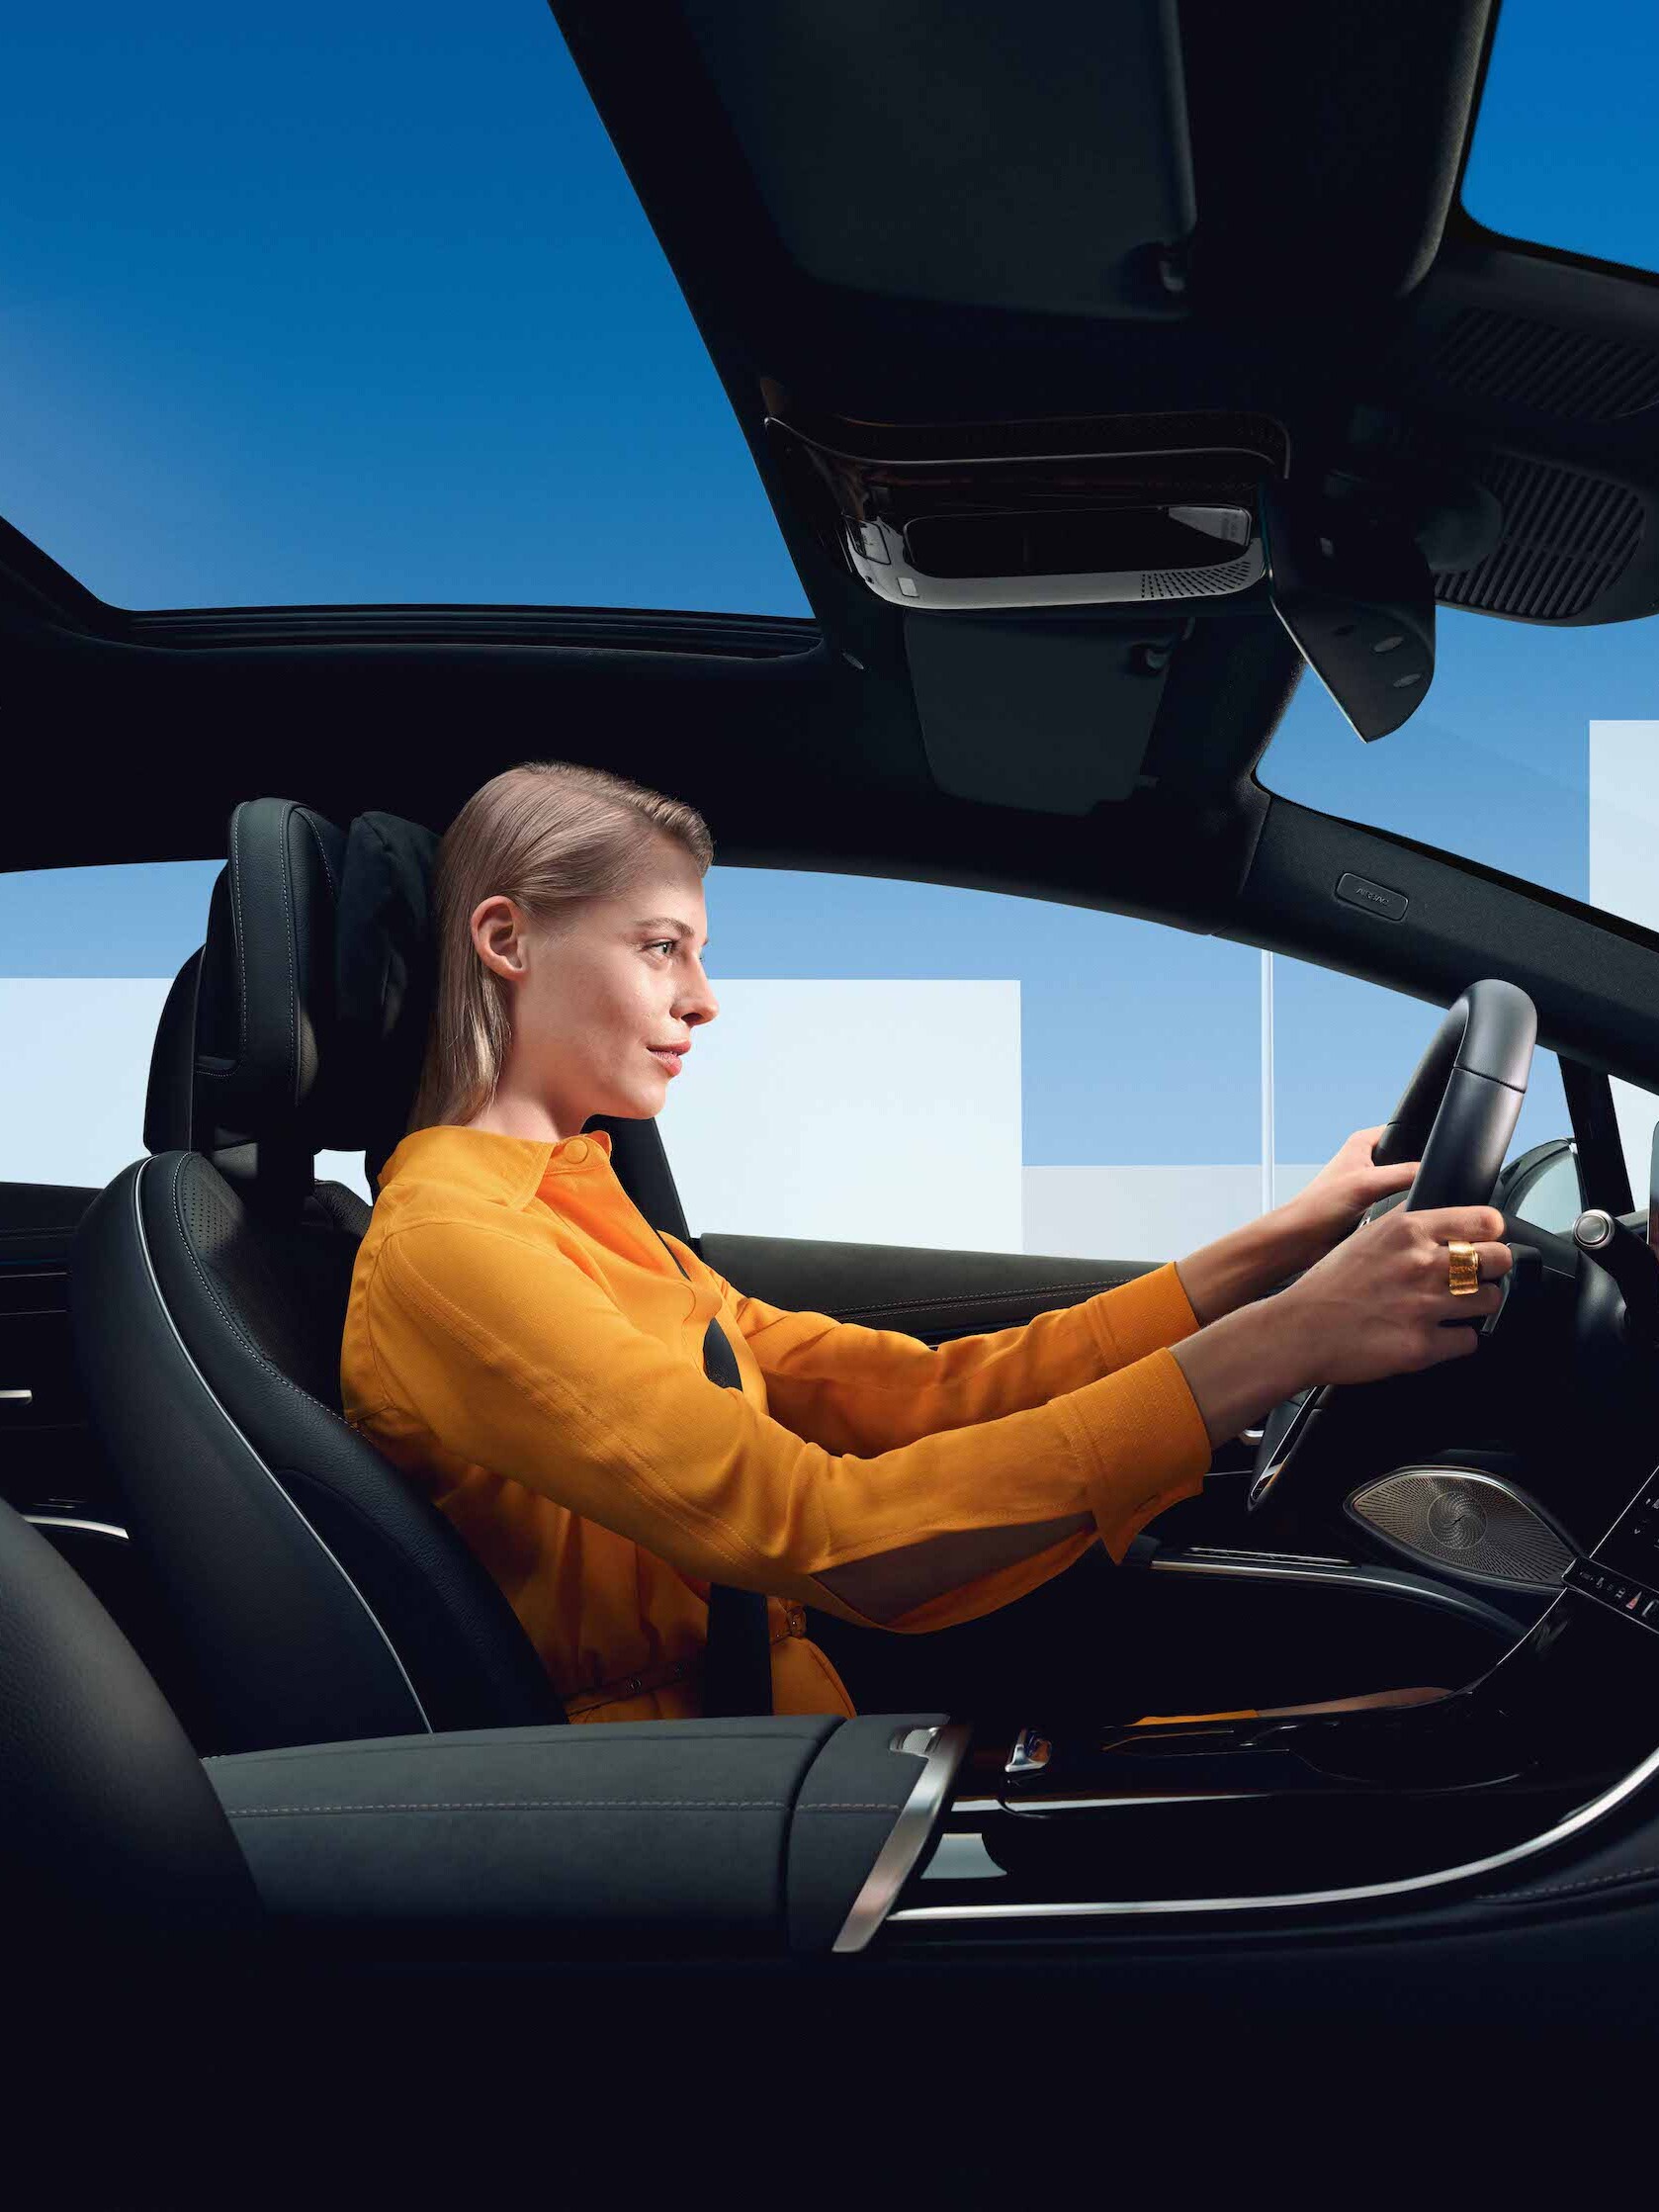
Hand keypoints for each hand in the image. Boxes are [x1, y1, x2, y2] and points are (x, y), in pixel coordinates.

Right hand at [1276, 1202, 1513, 1386]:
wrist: (1299, 1330)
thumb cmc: (1328, 1285)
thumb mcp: (1367, 1235)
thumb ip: (1407, 1223)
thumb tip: (1442, 1217)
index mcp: (1408, 1231)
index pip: (1485, 1221)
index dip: (1491, 1233)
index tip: (1486, 1241)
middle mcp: (1422, 1265)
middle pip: (1499, 1259)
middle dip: (1490, 1268)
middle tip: (1474, 1276)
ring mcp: (1425, 1306)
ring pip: (1490, 1300)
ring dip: (1476, 1305)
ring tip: (1455, 1306)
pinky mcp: (1423, 1346)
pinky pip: (1470, 1340)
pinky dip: (1458, 1339)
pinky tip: (1440, 1333)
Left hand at [1280, 1125, 1420, 1264]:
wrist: (1301, 1240)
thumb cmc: (1318, 1206)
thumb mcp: (1366, 1183)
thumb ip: (1403, 1174)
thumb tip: (1433, 1172)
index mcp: (1363, 1142)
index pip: (1404, 1131)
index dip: (1422, 1140)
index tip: (1439, 1155)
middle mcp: (1368, 1160)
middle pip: (1409, 1159)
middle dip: (1419, 1171)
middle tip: (1427, 1184)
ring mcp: (1371, 1183)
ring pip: (1406, 1183)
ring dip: (1411, 1192)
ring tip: (1416, 1201)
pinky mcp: (1373, 1205)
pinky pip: (1399, 1202)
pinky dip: (1405, 1208)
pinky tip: (1410, 1215)